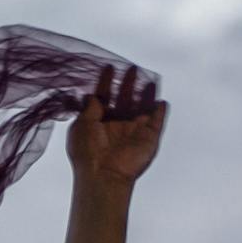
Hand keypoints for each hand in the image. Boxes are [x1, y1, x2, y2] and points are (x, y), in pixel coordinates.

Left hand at [65, 65, 165, 190]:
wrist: (103, 175)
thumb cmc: (87, 153)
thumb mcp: (81, 125)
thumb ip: (89, 108)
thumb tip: (92, 95)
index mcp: (99, 122)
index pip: (104, 97)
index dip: (106, 82)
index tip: (109, 67)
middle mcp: (117, 125)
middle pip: (125, 99)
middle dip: (128, 83)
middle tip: (131, 68)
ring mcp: (133, 132)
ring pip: (142, 107)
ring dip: (146, 93)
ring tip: (149, 79)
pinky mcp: (149, 138)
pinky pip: (157, 122)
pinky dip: (160, 111)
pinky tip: (161, 101)